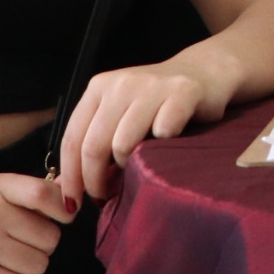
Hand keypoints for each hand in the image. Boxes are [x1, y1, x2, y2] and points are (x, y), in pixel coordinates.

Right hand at [0, 173, 70, 273]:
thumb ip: (33, 194)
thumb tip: (72, 195)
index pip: (44, 194)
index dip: (62, 209)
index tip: (62, 216)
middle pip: (50, 238)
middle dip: (41, 244)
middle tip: (17, 242)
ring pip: (38, 265)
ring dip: (28, 266)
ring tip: (4, 257)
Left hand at [59, 54, 233, 199]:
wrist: (205, 71)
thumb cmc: (158, 102)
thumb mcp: (120, 113)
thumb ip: (95, 141)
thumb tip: (67, 188)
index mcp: (99, 88)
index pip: (72, 138)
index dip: (70, 175)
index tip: (71, 202)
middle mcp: (121, 84)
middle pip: (93, 146)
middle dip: (95, 181)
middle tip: (105, 199)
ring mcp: (152, 87)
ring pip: (122, 144)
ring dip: (127, 168)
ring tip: (135, 173)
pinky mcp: (182, 93)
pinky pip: (162, 133)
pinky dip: (162, 149)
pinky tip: (167, 149)